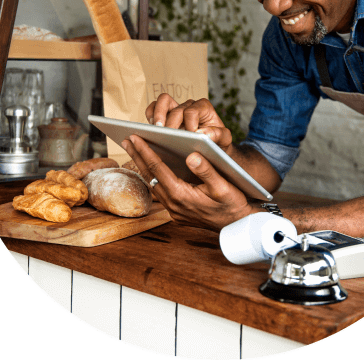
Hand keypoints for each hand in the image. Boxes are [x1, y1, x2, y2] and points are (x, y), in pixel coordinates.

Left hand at [121, 134, 254, 230]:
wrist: (237, 225)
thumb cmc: (232, 203)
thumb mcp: (223, 186)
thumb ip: (207, 170)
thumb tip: (191, 155)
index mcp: (181, 195)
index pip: (158, 168)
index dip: (145, 151)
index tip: (134, 137)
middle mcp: (173, 204)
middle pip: (150, 175)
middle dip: (137, 156)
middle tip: (126, 139)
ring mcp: (173, 210)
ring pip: (152, 184)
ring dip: (143, 166)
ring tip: (134, 150)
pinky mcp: (176, 212)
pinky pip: (159, 191)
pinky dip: (153, 176)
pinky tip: (151, 167)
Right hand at [146, 93, 232, 151]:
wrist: (212, 147)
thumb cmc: (218, 142)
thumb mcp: (224, 140)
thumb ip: (218, 135)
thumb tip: (202, 133)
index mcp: (203, 107)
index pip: (191, 111)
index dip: (189, 123)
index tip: (190, 136)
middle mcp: (188, 105)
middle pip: (175, 107)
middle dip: (171, 122)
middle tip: (168, 135)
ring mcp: (175, 109)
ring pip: (162, 101)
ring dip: (157, 115)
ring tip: (157, 131)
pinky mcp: (165, 116)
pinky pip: (153, 109)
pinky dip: (150, 117)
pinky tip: (151, 131)